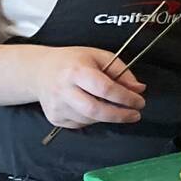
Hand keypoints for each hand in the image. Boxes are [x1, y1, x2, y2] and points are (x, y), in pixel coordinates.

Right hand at [32, 46, 146, 129]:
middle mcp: (63, 90)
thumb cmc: (73, 61)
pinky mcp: (54, 118)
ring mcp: (57, 106)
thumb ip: (121, 72)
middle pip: (95, 110)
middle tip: (135, 115)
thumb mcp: (99, 56)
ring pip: (90, 119)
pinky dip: (93, 119)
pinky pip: (81, 124)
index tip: (139, 101)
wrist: (40, 71)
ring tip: (114, 107)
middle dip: (120, 115)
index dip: (125, 97)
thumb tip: (139, 89)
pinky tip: (93, 107)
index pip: (105, 88)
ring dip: (107, 116)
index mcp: (76, 71)